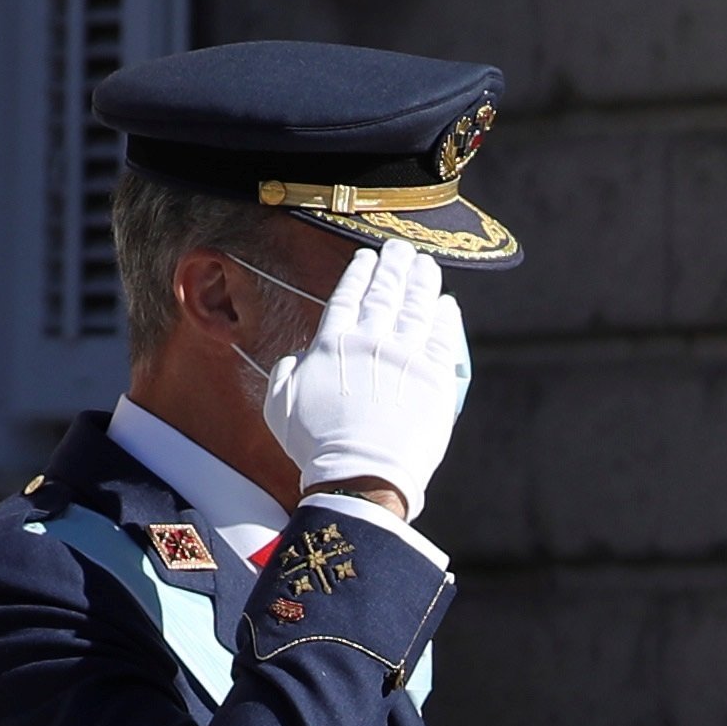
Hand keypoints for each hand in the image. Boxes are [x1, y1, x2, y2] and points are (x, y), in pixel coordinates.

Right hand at [254, 245, 471, 521]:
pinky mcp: (435, 377)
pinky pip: (443, 337)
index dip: (359, 273)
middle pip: (385, 292)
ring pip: (417, 306)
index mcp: (332, 344)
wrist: (361, 476)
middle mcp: (370, 341)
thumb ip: (287, 370)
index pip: (347, 296)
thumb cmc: (316, 448)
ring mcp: (405, 356)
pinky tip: (447, 304)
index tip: (367, 258)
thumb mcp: (280, 405)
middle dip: (394, 265)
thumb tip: (301, 354)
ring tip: (425, 264)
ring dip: (422, 281)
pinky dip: (445, 317)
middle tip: (401, 249)